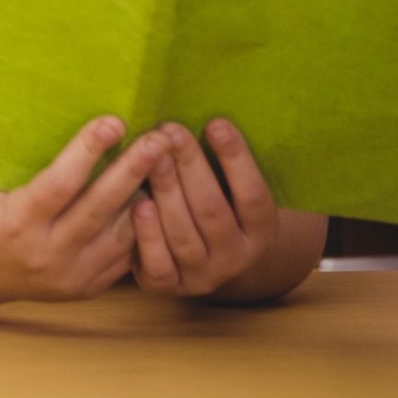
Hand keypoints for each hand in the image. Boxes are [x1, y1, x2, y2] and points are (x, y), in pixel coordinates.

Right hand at [0, 115, 164, 309]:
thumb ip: (28, 168)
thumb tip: (69, 122)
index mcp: (15, 222)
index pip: (60, 183)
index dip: (88, 151)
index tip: (114, 122)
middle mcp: (46, 253)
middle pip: (99, 207)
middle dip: (132, 169)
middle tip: (159, 139)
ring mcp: (70, 275)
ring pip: (121, 233)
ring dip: (147, 195)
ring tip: (167, 163)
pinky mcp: (86, 287)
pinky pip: (124, 254)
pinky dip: (142, 225)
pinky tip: (154, 196)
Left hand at [131, 119, 282, 298]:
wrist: (190, 259)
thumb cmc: (204, 203)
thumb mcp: (224, 188)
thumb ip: (219, 162)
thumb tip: (207, 111)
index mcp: (260, 231)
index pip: (253, 196)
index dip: (236, 160)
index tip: (215, 122)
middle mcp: (235, 258)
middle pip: (212, 211)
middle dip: (191, 167)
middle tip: (169, 130)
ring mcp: (202, 275)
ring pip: (184, 234)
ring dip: (166, 192)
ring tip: (151, 157)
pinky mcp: (167, 286)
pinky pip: (157, 263)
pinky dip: (147, 234)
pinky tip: (137, 202)